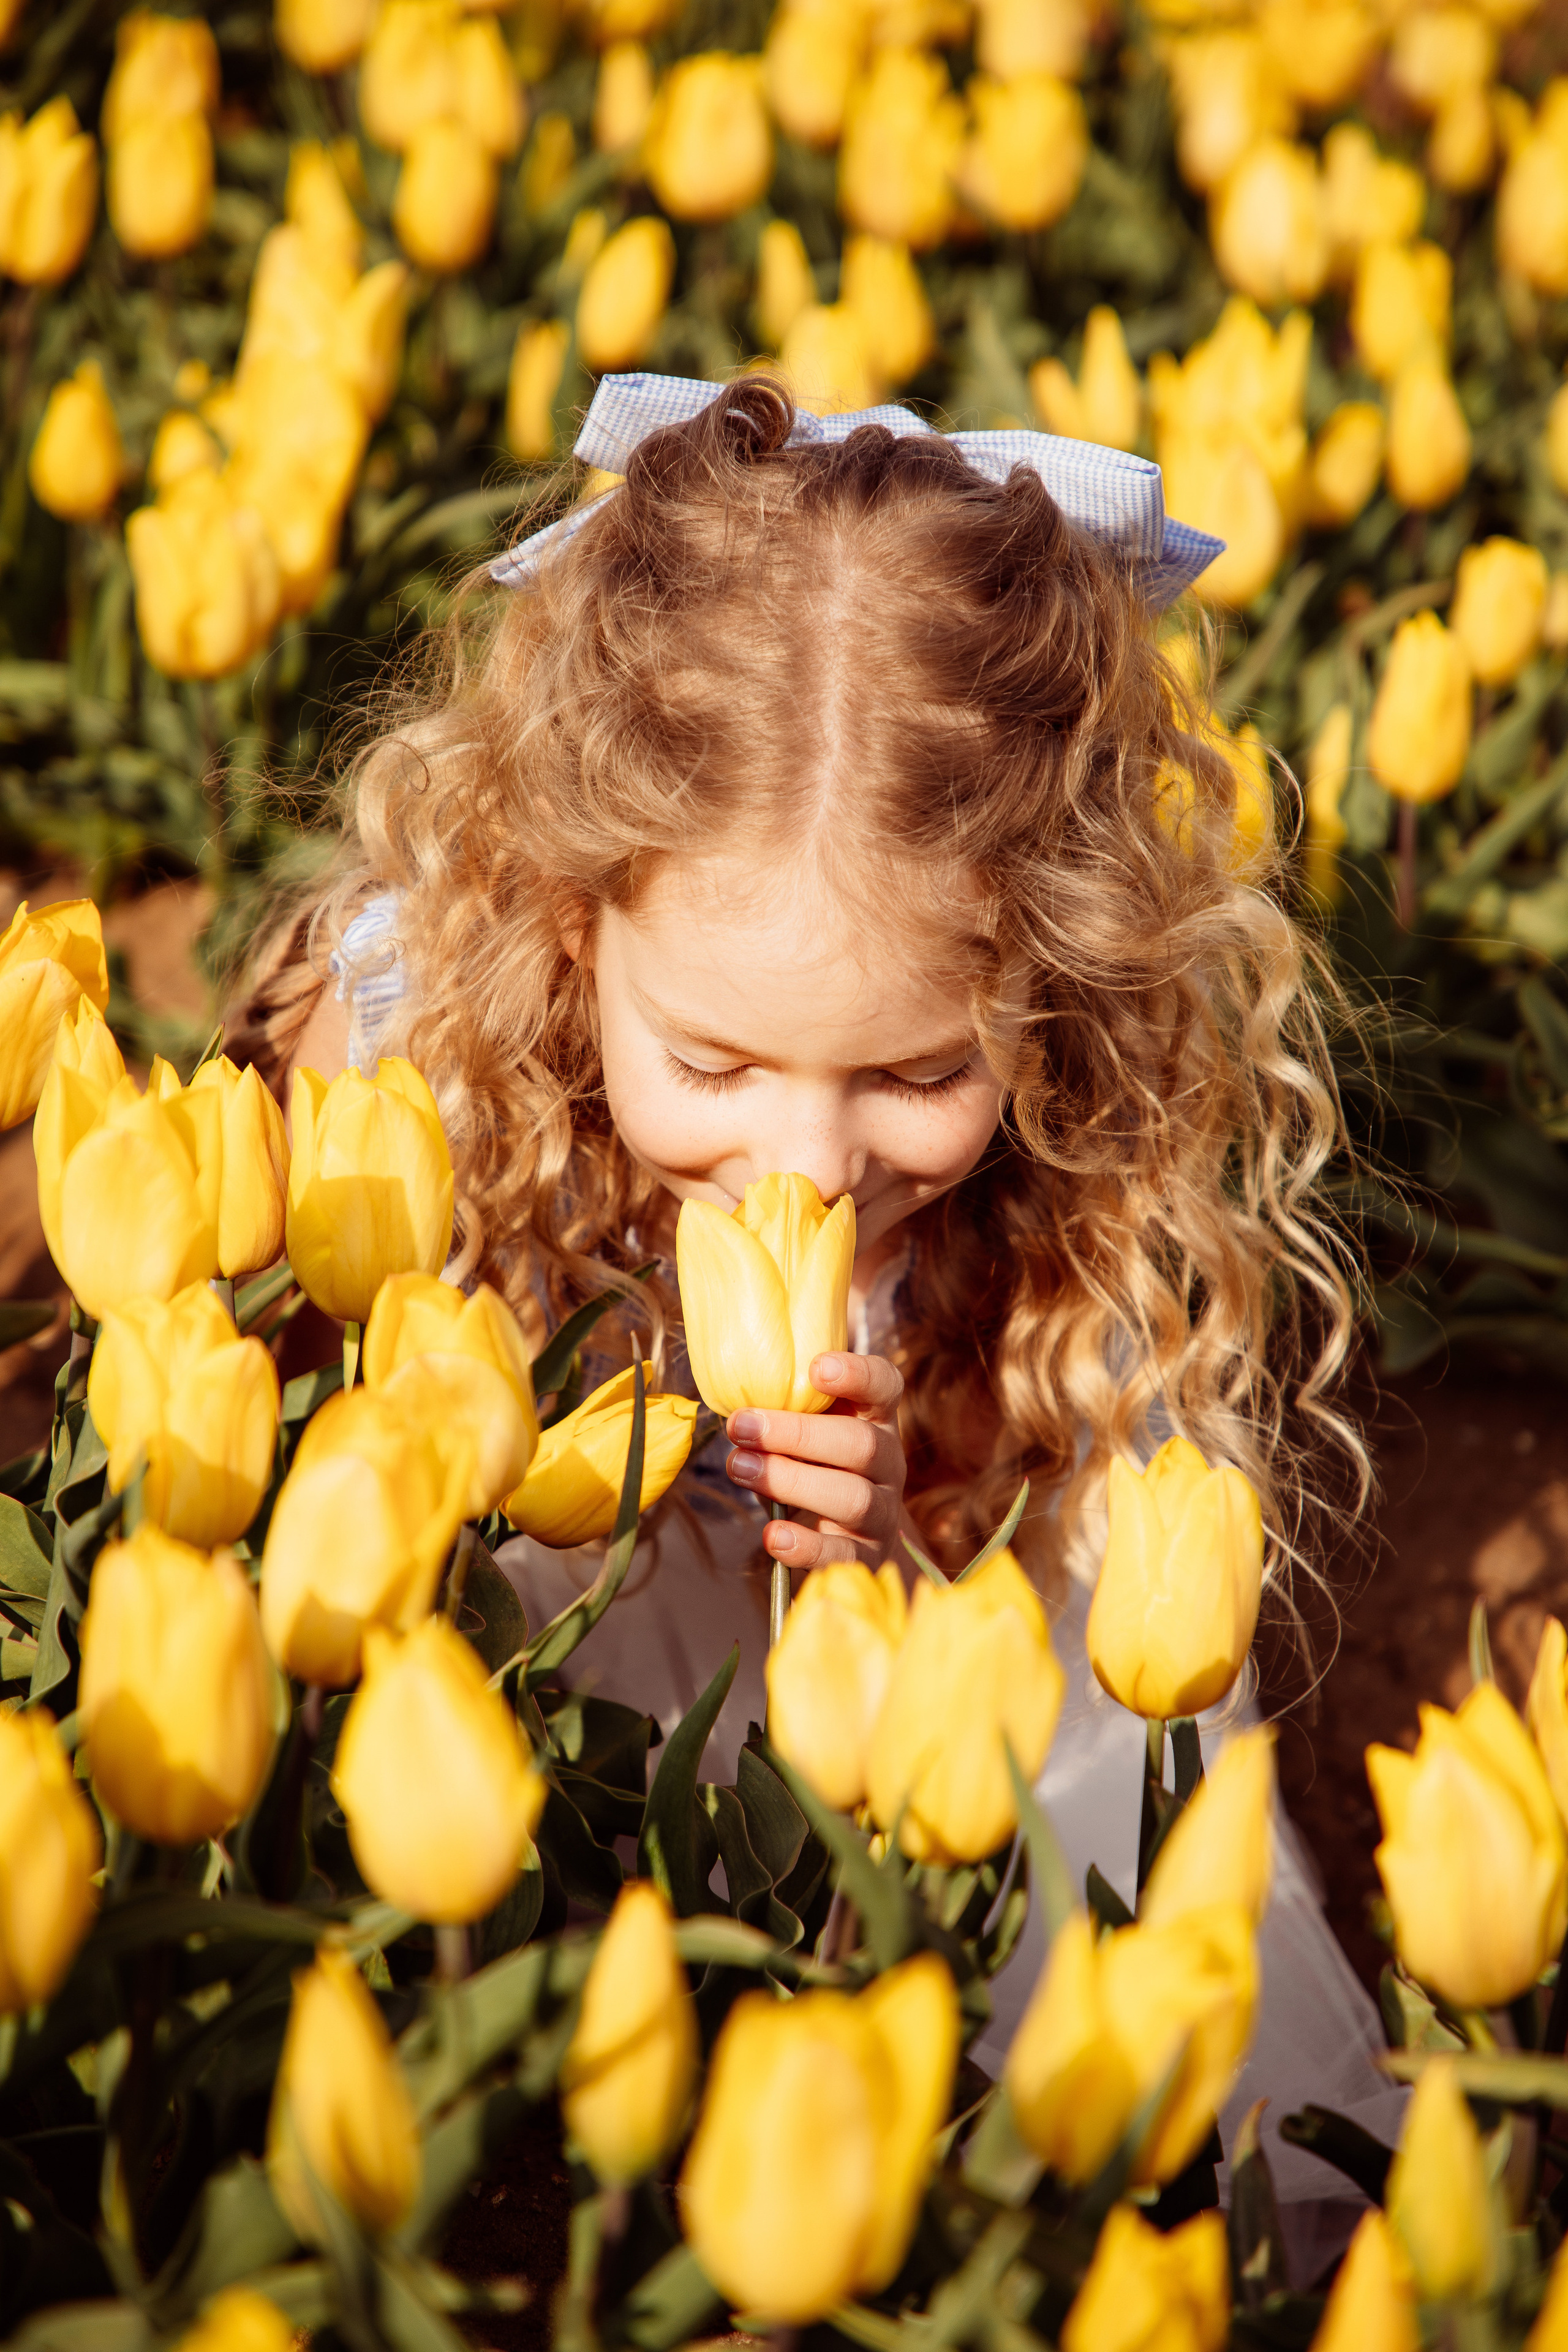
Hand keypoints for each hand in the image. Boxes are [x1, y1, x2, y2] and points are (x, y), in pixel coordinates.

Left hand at [723, 1353, 905, 1571]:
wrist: (846, 1534)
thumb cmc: (813, 1466)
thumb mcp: (804, 1433)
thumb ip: (783, 1414)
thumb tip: (734, 1405)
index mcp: (875, 1419)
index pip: (884, 1386)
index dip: (858, 1374)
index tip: (816, 1368)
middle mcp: (888, 1462)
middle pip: (862, 1444)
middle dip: (797, 1433)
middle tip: (741, 1426)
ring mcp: (882, 1511)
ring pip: (853, 1497)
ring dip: (790, 1481)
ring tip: (739, 1469)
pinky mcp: (867, 1556)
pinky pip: (843, 1553)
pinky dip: (806, 1546)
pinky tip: (772, 1536)